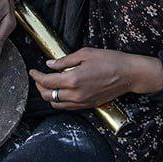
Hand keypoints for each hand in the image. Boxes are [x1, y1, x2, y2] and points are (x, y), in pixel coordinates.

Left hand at [30, 48, 162, 109]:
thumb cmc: (109, 60)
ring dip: (49, 95)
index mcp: (73, 79)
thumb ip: (64, 60)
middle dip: (40, 87)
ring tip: (48, 85)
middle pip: (48, 95)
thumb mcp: (85, 54)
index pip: (47, 82)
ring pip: (57, 104)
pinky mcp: (89, 105)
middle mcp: (76, 94)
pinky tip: (61, 92)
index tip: (32, 71)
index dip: (36, 76)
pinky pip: (68, 107)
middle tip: (38, 77)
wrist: (129, 75)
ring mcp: (83, 102)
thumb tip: (50, 64)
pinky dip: (60, 101)